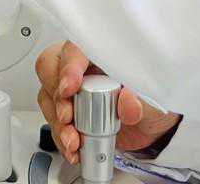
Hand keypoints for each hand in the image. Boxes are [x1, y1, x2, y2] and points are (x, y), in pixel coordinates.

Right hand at [36, 40, 180, 164]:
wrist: (149, 128)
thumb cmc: (149, 103)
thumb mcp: (151, 100)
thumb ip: (139, 99)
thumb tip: (128, 102)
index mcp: (100, 53)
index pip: (75, 49)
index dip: (68, 66)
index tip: (70, 87)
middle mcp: (82, 67)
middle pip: (50, 68)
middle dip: (57, 96)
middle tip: (68, 117)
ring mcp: (72, 90)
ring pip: (48, 97)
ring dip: (58, 122)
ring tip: (74, 141)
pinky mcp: (68, 112)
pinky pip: (54, 121)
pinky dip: (61, 138)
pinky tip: (74, 149)